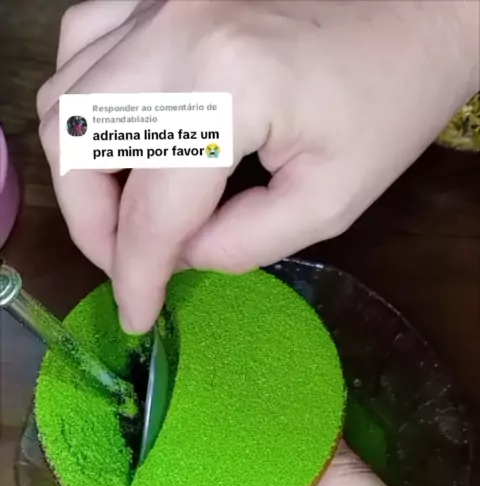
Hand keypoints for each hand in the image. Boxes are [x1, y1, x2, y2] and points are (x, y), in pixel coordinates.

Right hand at [37, 0, 478, 331]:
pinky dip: (85, 104)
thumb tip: (178, 256)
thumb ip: (241, 244)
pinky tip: (121, 137)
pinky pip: (81, 46)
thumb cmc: (390, 99)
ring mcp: (158, 1)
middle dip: (93, 228)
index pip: (150, 211)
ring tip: (124, 212)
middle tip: (130, 264)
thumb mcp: (330, 202)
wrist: (417, 10)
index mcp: (226, 86)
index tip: (137, 317)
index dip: (135, 277)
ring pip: (63, 98)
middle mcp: (174, 32)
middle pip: (77, 148)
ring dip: (81, 171)